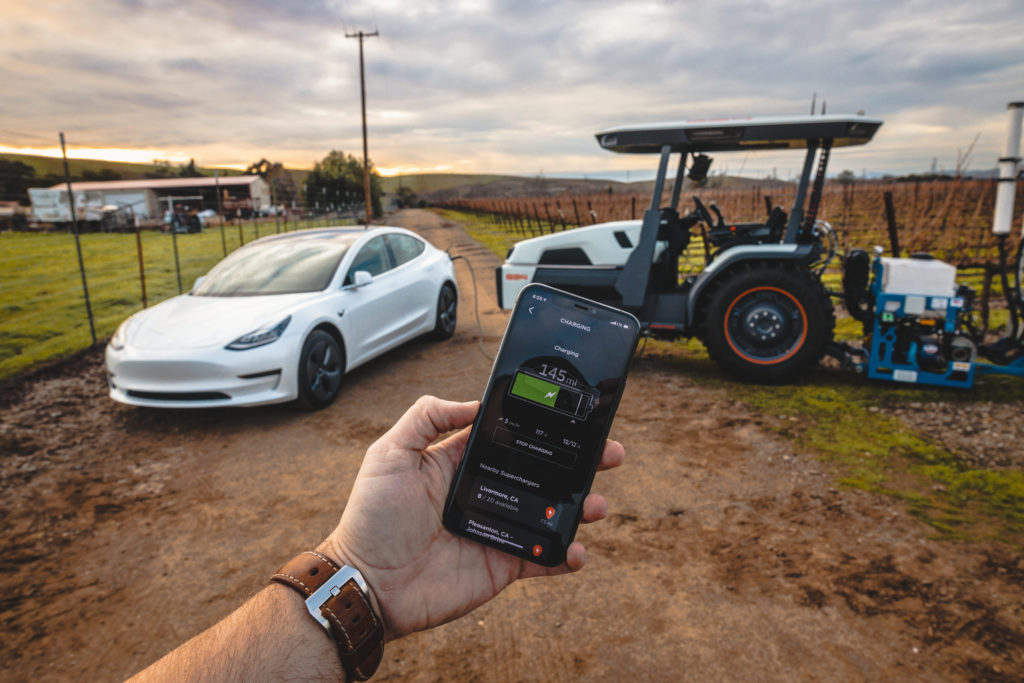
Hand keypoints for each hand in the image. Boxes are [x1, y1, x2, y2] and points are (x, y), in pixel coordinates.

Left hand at [318, 395, 623, 640]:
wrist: (369, 583)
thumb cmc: (372, 518)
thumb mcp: (389, 454)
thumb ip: (427, 417)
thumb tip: (473, 403)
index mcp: (462, 462)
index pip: (511, 437)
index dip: (542, 426)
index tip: (572, 414)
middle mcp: (486, 492)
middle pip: (542, 471)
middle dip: (579, 461)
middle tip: (608, 452)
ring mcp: (498, 528)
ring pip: (551, 512)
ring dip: (580, 505)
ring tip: (596, 502)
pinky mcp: (503, 565)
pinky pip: (544, 559)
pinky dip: (566, 556)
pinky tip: (578, 548)